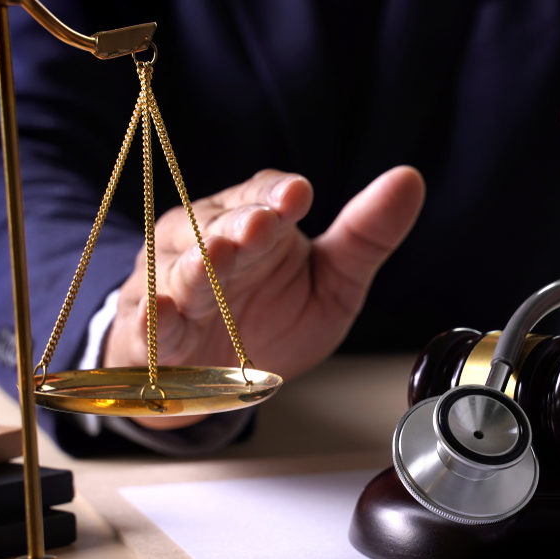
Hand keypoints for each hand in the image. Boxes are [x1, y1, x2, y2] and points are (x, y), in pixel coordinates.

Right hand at [104, 166, 424, 428]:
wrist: (221, 379)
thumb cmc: (275, 317)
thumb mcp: (334, 280)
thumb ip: (366, 235)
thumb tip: (410, 179)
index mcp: (255, 222)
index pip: (262, 195)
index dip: (277, 194)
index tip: (299, 196)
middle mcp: (208, 242)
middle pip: (220, 227)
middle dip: (240, 226)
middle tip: (261, 226)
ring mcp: (175, 285)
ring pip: (183, 269)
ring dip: (199, 266)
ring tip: (217, 260)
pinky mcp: (152, 334)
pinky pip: (149, 324)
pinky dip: (152, 320)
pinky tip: (160, 313)